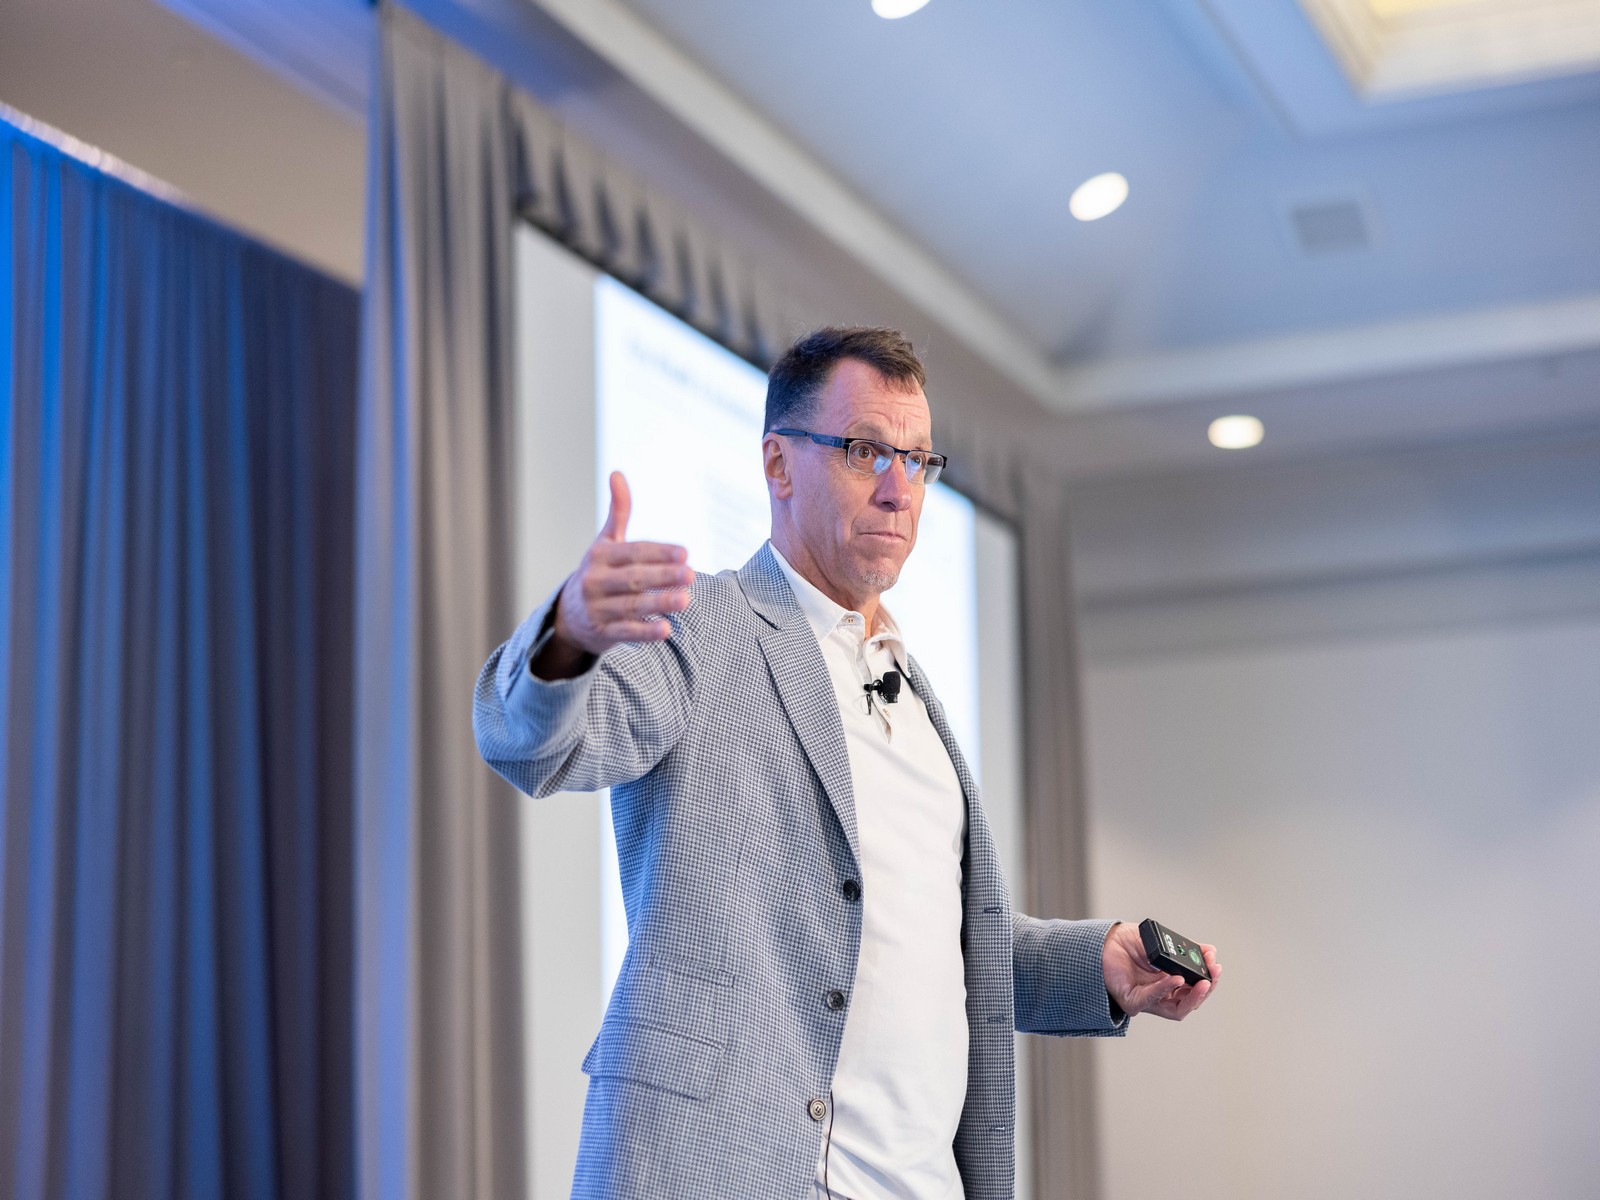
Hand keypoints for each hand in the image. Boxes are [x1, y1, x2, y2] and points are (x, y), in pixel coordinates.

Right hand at [534, 472, 693, 676]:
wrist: (569, 615)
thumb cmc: (597, 572)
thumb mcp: (605, 541)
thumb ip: (618, 511)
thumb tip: (617, 473)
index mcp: (599, 556)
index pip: (633, 552)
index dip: (658, 552)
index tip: (684, 553)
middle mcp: (595, 581)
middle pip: (633, 578)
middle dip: (662, 577)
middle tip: (690, 575)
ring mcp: (597, 608)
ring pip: (631, 606)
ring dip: (659, 603)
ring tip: (685, 600)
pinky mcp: (601, 633)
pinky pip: (625, 632)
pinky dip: (645, 632)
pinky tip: (666, 629)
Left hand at [1101, 921, 1218, 1021]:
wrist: (1102, 940)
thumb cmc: (1128, 943)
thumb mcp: (1161, 943)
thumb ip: (1184, 949)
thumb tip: (1209, 951)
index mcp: (1169, 982)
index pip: (1195, 989)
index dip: (1208, 979)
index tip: (1215, 965)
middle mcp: (1160, 994)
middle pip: (1190, 1002)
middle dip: (1206, 989)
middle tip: (1214, 974)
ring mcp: (1147, 1000)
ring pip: (1177, 1009)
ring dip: (1193, 997)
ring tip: (1203, 983)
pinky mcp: (1131, 1001)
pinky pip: (1151, 1000)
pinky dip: (1165, 990)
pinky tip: (1175, 979)